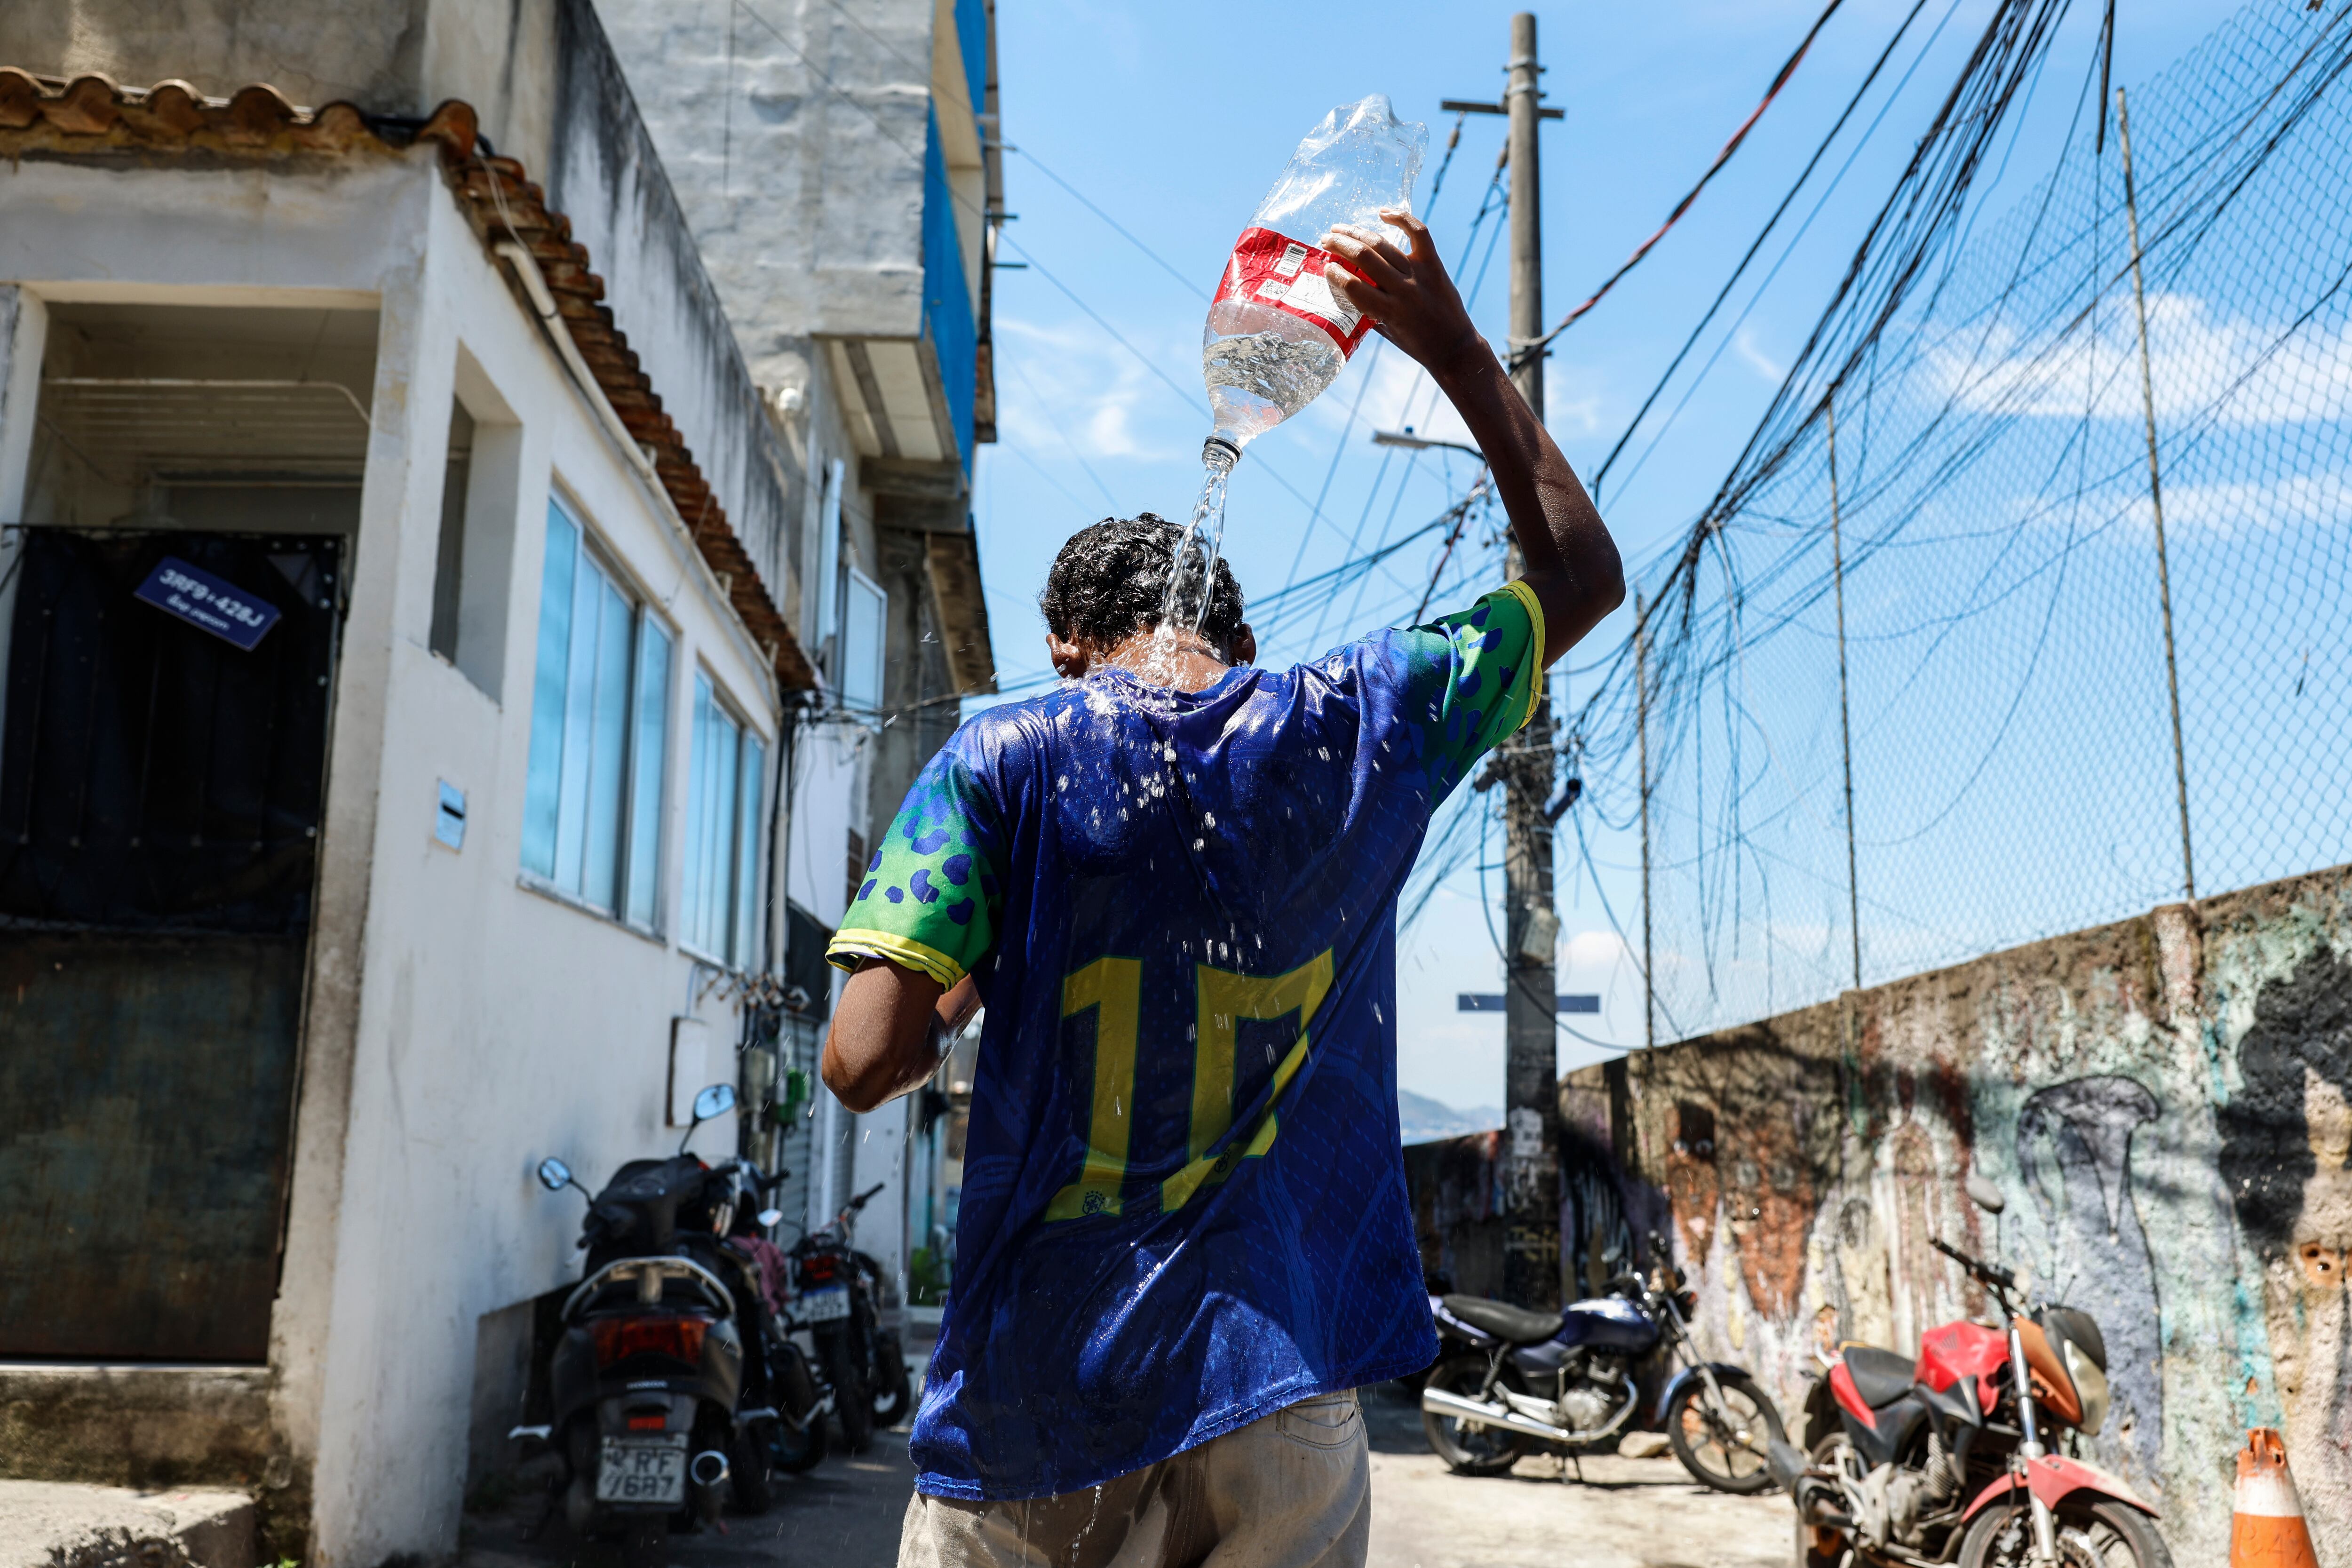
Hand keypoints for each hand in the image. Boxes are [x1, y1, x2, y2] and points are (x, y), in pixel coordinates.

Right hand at [1321, 208, 1483, 374]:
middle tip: (1326, 240)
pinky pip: (1418, 233)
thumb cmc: (1416, 344)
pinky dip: (1401, 218)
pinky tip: (1382, 213)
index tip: (1326, 267)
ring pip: (1383, 245)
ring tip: (1340, 228)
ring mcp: (1419, 275)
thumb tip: (1344, 288)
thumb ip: (1367, 311)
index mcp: (1388, 312)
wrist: (1455, 347)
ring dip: (1357, 232)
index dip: (1335, 273)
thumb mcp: (1386, 332)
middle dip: (1340, 244)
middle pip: (1364, 257)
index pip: (1353, 286)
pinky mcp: (1434, 265)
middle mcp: (1403, 291)